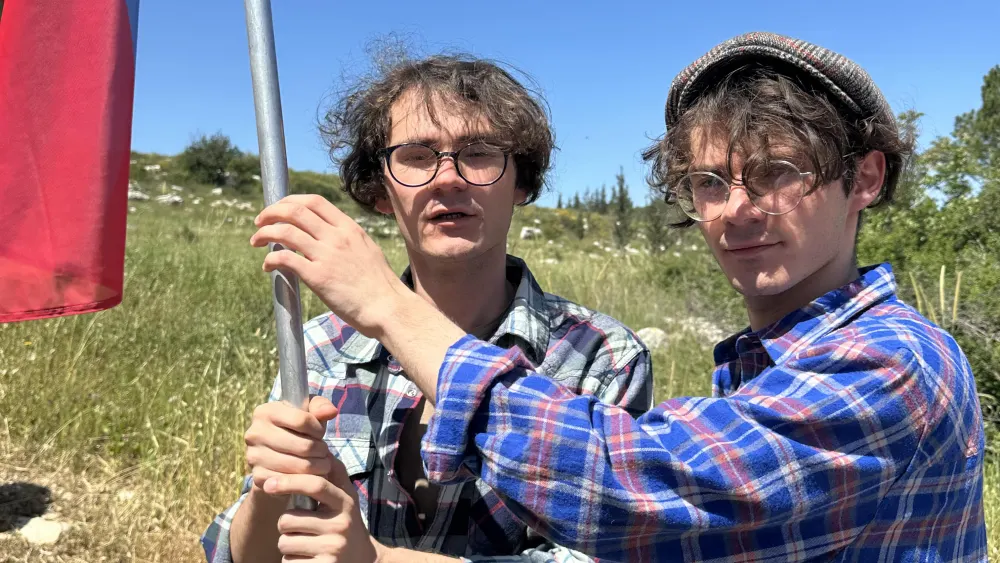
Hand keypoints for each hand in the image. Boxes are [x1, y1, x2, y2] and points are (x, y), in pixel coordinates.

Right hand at [245, 395, 338, 492]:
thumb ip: (320, 407)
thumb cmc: (295, 429)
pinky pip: (292, 481)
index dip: (318, 429)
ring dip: (318, 466)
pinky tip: (311, 475)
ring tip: (322, 463)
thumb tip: (331, 412)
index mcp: (265, 412)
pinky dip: (307, 480)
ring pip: (300, 465)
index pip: (302, 420)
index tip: (320, 433)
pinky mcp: (258, 477)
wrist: (275, 458)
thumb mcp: (307, 412)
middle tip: (324, 452)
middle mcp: (255, 433)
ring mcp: (254, 456)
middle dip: (321, 450)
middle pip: (304, 446)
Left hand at [250, 194, 407, 335]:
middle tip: (260, 222)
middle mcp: (336, 237)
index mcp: (349, 228)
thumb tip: (325, 236)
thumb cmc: (380, 285)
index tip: (279, 209)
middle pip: (295, 211)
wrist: (388, 307)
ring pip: (285, 232)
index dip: (290, 201)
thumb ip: (346, 240)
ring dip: (265, 234)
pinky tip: (268, 266)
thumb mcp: (366, 250)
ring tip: (256, 241)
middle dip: (271, 212)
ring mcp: (326, 256)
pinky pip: (285, 259)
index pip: (314, 202)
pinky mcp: (318, 277)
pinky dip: (270, 259)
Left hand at [266, 464, 386, 562]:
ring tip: (305, 543)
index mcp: (346, 502)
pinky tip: (308, 558)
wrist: (364, 562)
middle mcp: (342, 525)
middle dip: (286, 524)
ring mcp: (333, 548)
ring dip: (288, 543)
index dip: (289, 481)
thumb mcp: (345, 499)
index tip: (268, 483)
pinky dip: (292, 560)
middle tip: (300, 527)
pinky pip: (289, 561)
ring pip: (285, 542)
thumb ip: (333, 474)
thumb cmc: (345, 524)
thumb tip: (319, 444)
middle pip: (289, 519)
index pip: (316, 484)